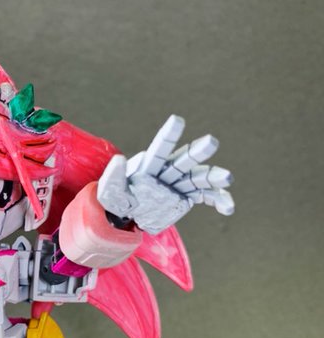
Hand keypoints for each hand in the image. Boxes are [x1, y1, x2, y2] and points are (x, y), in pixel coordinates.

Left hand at [97, 115, 233, 234]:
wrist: (125, 217)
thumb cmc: (115, 200)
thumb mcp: (109, 191)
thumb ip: (113, 176)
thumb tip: (118, 159)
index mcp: (148, 167)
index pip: (159, 149)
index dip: (168, 135)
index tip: (177, 120)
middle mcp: (166, 172)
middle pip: (183, 160)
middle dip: (197, 151)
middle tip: (211, 142)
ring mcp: (178, 184)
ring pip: (198, 177)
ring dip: (213, 176)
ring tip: (226, 178)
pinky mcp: (185, 197)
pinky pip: (205, 196)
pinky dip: (218, 199)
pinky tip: (227, 208)